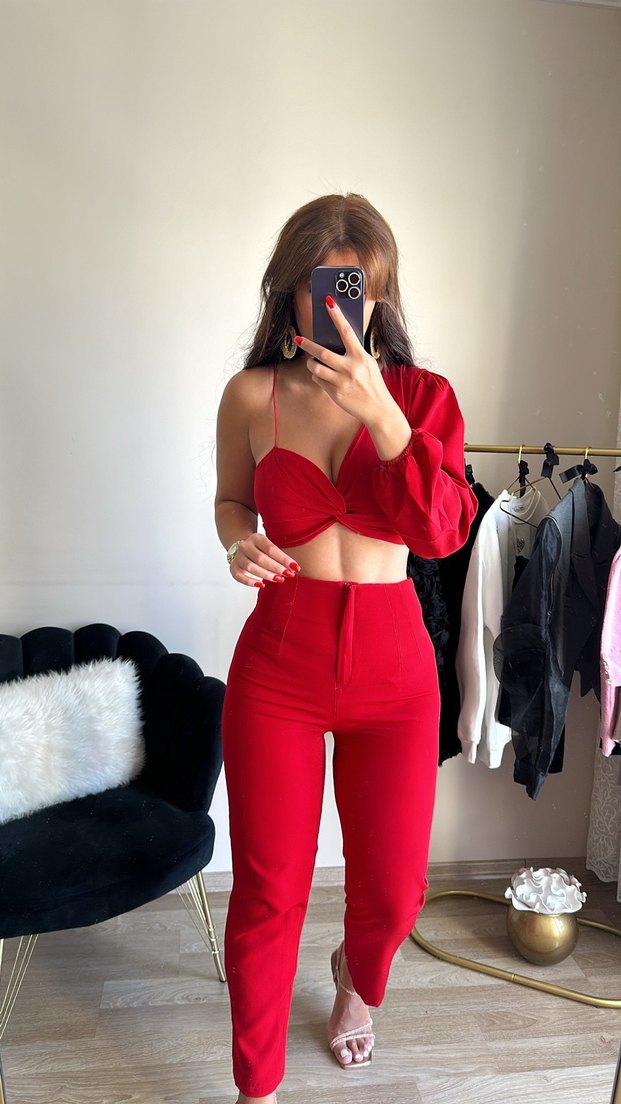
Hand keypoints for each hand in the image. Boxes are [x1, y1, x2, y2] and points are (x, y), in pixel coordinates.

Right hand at [229, 533, 299, 588]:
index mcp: (256, 538)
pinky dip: (250, 582)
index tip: (295, 567)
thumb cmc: (261, 549)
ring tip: (279, 579)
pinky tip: (261, 585)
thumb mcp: (269, 546)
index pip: (271, 548)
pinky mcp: (233, 567)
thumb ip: (278, 555)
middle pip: (260, 558)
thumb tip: (293, 568)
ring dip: (266, 575)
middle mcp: (245, 546)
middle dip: (276, 567)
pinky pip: (239, 576)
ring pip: (250, 567)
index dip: (284, 559)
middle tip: (288, 574)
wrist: (243, 548)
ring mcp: (238, 557)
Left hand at [294, 296, 391, 427]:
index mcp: (360, 356)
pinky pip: (318, 380)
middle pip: (321, 352)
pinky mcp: (335, 393)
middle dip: (307, 344)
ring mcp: (341, 381)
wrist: (378, 409)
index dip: (337, 315)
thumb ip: (354, 353)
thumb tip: (336, 342)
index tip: (328, 302)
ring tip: (311, 362)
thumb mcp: (368, 364)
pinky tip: (323, 377)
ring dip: (310, 363)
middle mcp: (350, 367)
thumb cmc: (373, 384)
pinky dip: (317, 377)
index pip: (346, 331)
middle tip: (298, 339)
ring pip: (315, 368)